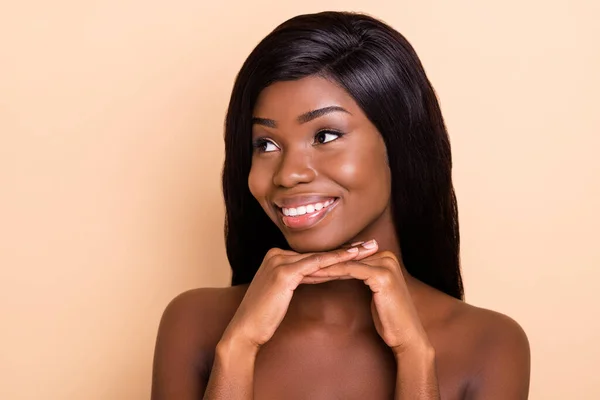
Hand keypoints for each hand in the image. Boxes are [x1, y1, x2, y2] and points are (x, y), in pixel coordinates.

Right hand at [219, 244, 378, 351]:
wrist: (245, 330)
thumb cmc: (265, 316)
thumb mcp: (284, 291)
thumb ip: (299, 278)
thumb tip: (321, 273)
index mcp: (276, 256)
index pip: (314, 255)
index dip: (338, 253)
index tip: (360, 250)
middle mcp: (276, 254)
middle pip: (319, 253)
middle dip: (347, 250)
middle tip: (371, 244)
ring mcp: (279, 261)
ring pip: (320, 258)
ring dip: (348, 254)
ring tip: (369, 249)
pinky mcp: (284, 272)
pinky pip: (316, 265)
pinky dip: (336, 261)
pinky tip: (353, 258)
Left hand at [307, 240, 431, 356]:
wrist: (406, 336)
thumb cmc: (388, 317)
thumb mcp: (373, 291)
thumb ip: (362, 276)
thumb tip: (342, 268)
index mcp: (385, 257)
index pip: (350, 256)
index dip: (328, 260)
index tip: (306, 263)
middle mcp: (387, 256)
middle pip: (347, 257)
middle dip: (323, 261)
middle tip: (299, 262)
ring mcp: (386, 264)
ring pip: (346, 262)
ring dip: (323, 265)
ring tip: (302, 268)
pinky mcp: (382, 275)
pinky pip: (350, 271)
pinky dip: (331, 272)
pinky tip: (316, 275)